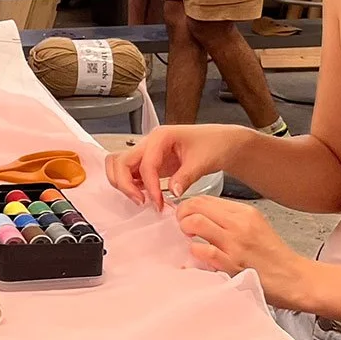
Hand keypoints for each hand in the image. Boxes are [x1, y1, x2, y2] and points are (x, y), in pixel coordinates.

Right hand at [104, 125, 240, 210]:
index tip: (159, 203)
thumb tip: (172, 192)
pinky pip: (130, 173)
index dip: (150, 186)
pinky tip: (145, 196)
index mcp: (161, 136)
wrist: (221, 143)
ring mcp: (147, 152)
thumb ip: (186, 177)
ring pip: (119, 166)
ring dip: (123, 183)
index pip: (145, 164)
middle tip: (141, 202)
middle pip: (121, 161)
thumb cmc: (213, 145)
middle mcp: (149, 143)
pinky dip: (130, 185)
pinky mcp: (150, 163)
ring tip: (141, 199)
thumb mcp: (203, 161)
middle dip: (125, 184)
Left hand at [173, 196, 317, 307]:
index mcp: (245, 212)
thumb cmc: (273, 256)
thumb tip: (200, 215)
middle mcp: (239, 224)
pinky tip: (197, 257)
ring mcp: (234, 244)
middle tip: (182, 226)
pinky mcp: (232, 264)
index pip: (205, 198)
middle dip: (181, 214)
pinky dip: (193, 252)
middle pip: (196, 206)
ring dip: (185, 230)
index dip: (188, 205)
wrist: (294, 279)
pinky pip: (202, 251)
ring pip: (195, 223)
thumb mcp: (255, 226)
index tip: (184, 215)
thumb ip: (229, 219)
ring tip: (189, 239)